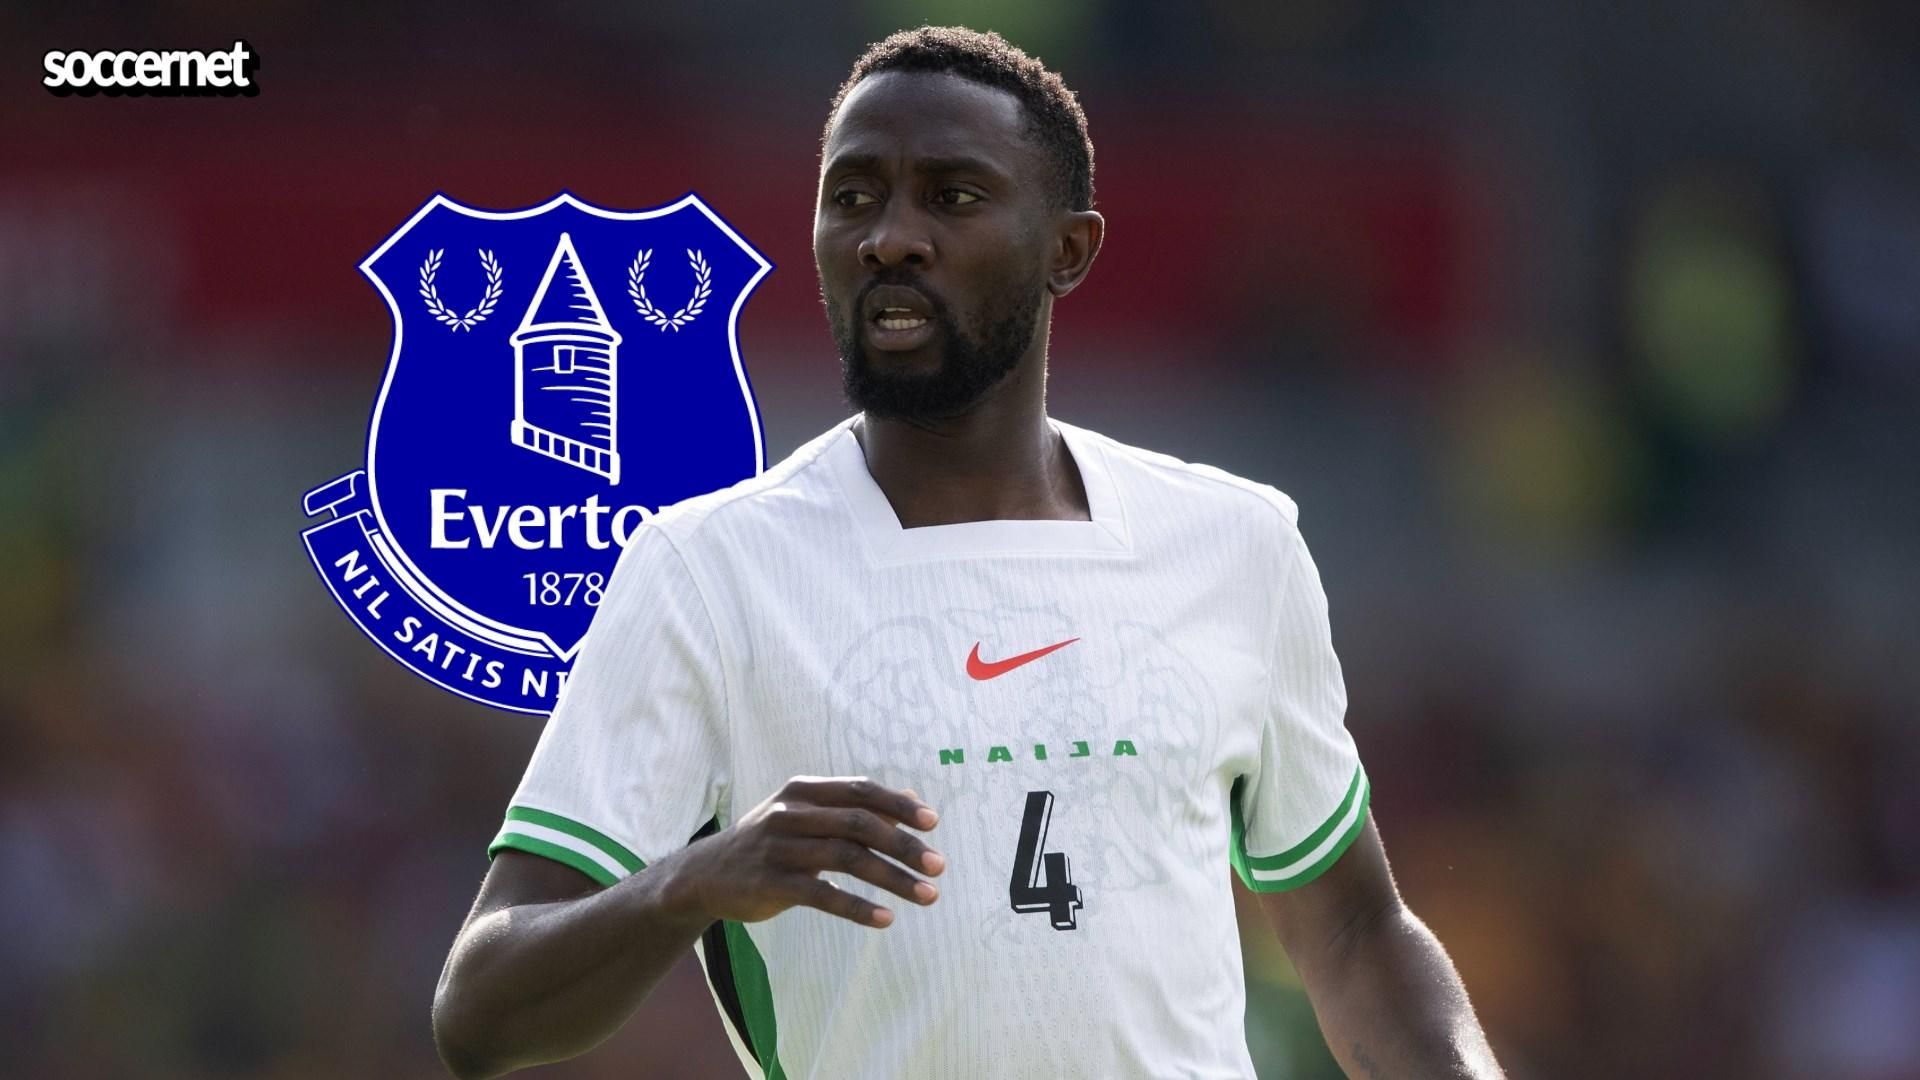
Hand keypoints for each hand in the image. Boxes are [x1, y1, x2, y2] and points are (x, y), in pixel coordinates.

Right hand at [667, 776, 943, 928]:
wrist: (706, 874)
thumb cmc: (770, 841)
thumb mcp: (805, 814)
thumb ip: (854, 808)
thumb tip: (913, 804)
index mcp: (804, 790)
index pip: (860, 790)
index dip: (898, 805)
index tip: (933, 824)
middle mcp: (791, 813)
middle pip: (860, 824)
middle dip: (904, 845)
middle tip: (939, 865)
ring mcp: (779, 847)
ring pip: (847, 859)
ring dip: (893, 878)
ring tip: (927, 895)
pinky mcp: (771, 883)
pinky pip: (822, 895)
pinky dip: (858, 907)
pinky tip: (885, 919)